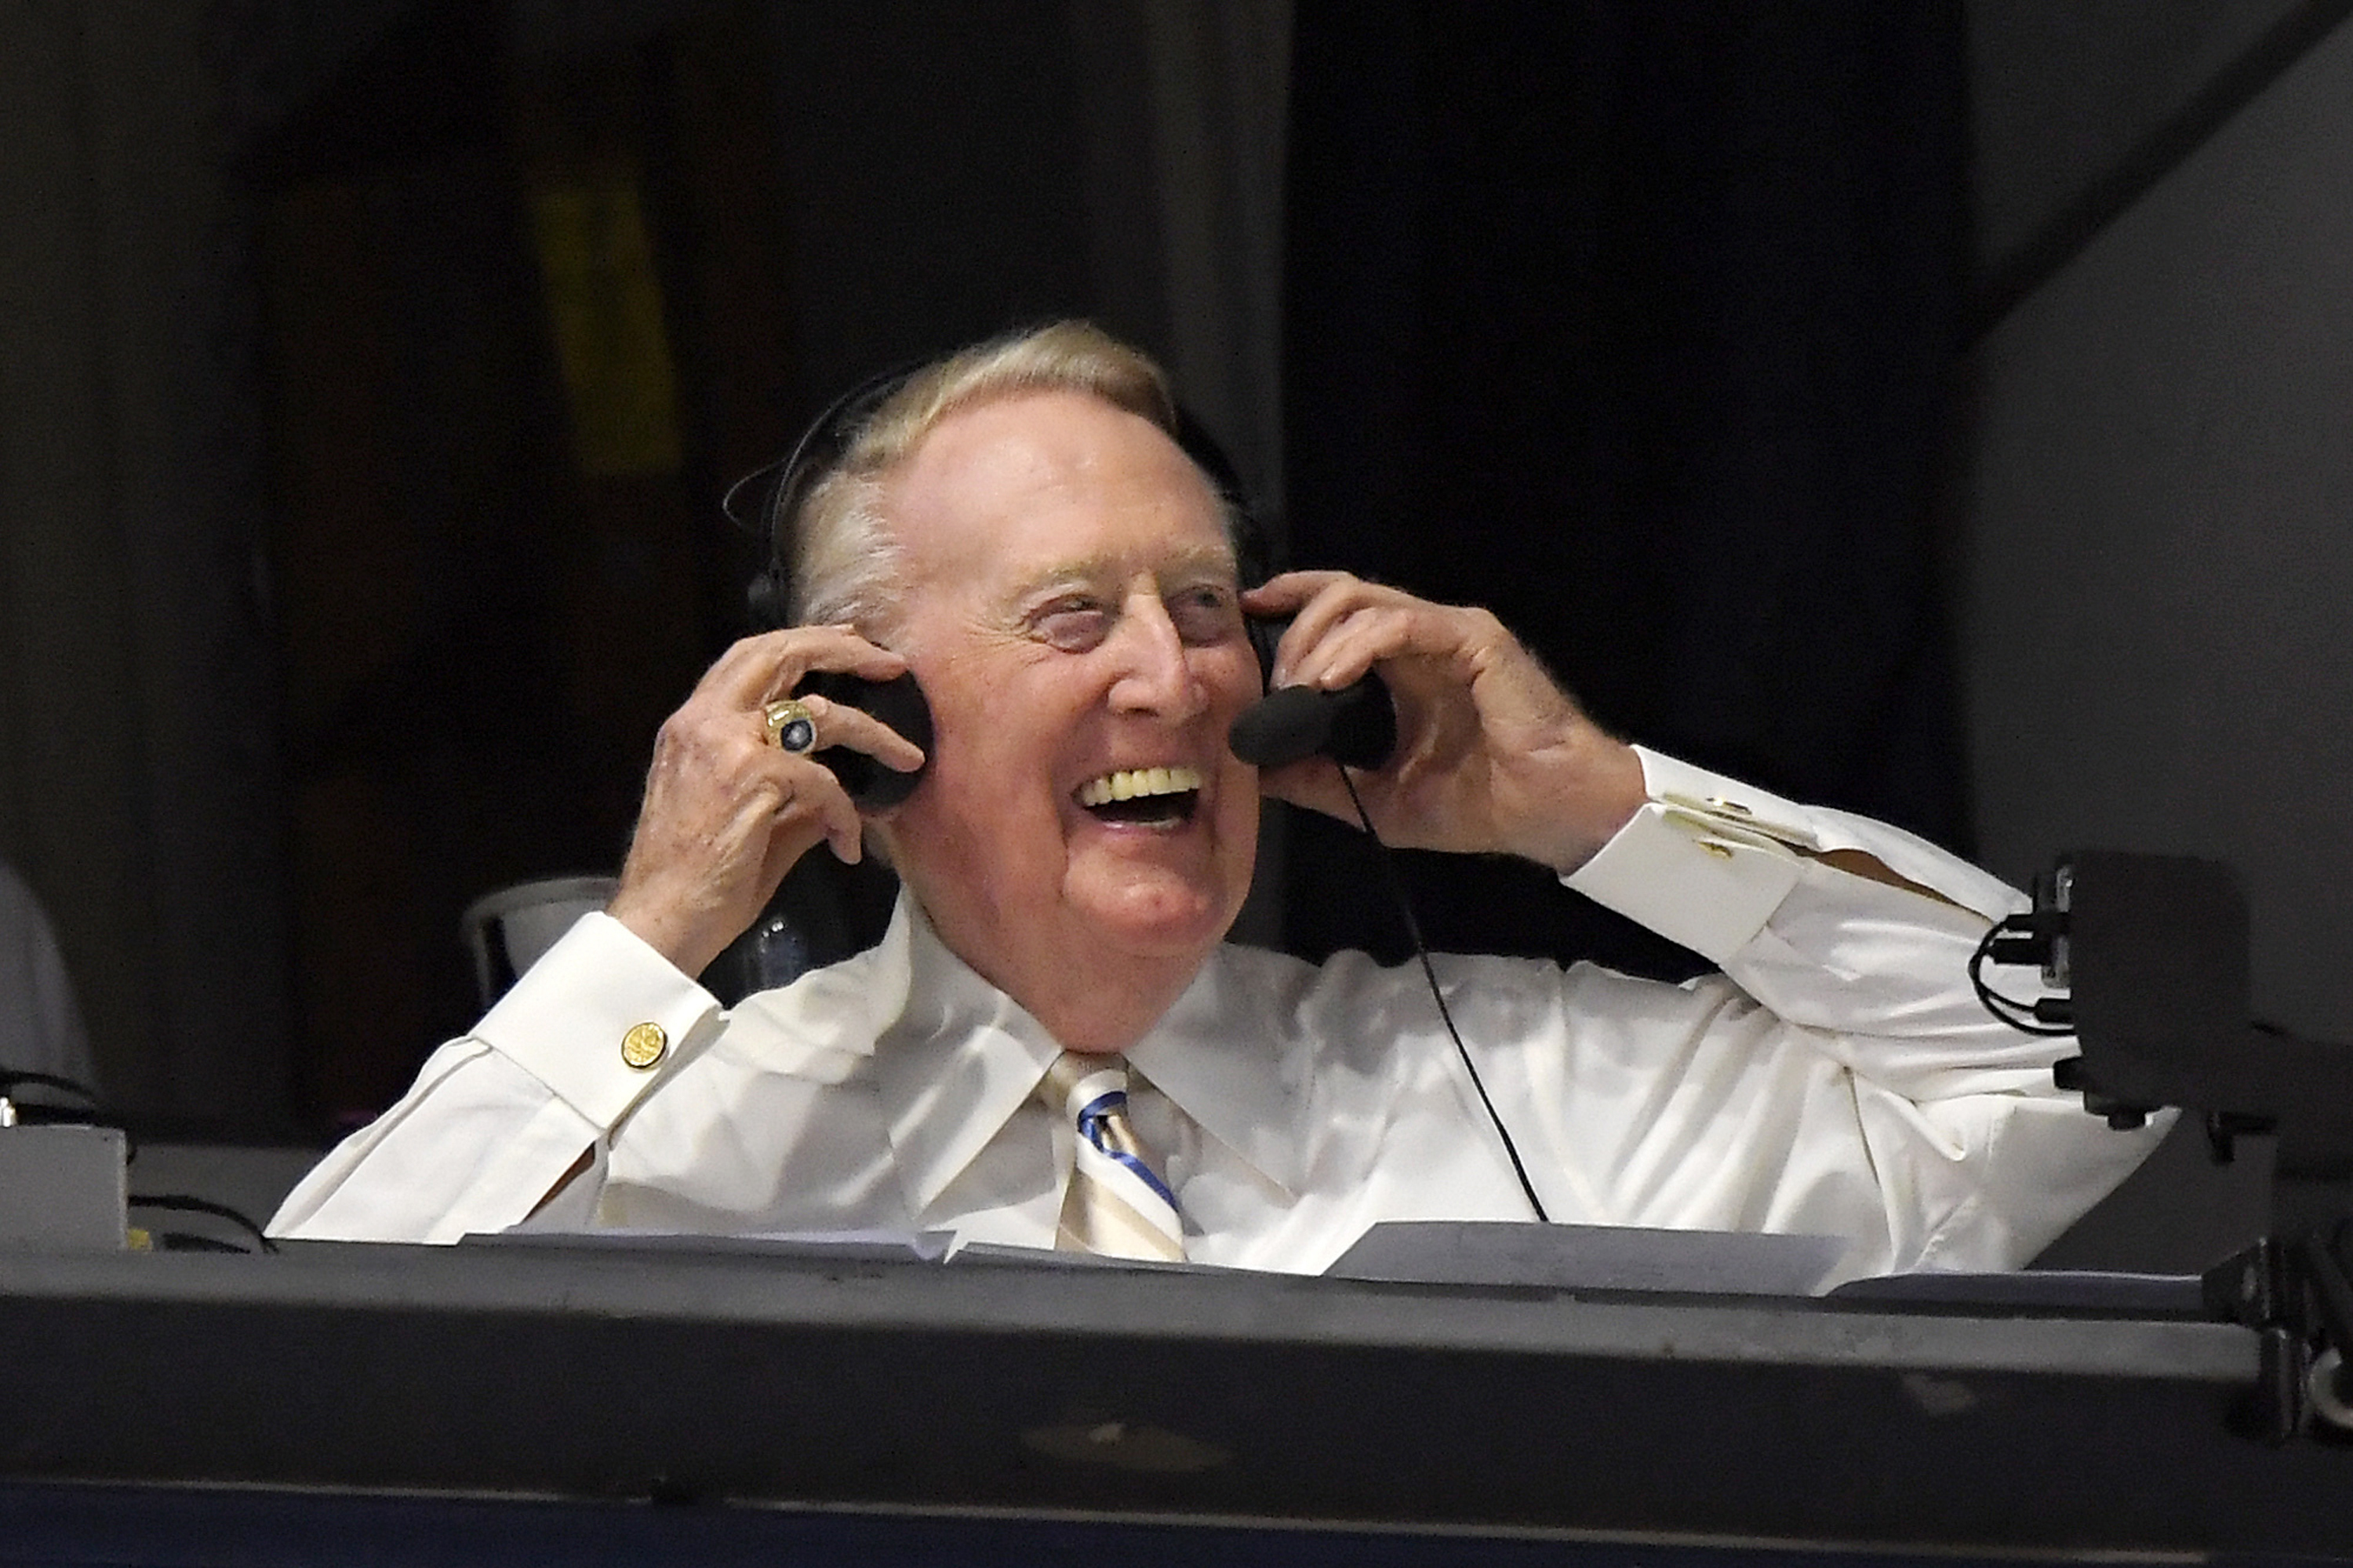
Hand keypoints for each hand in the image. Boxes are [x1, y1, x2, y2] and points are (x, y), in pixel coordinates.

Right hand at [606, 626, 926, 976]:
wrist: (661, 919)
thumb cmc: (699, 879)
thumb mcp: (748, 819)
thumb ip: (792, 793)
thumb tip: (840, 787)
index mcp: (695, 725)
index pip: (750, 657)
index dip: (804, 641)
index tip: (850, 640)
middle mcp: (704, 721)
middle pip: (781, 655)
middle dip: (844, 650)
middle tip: (891, 663)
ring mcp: (725, 745)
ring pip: (819, 713)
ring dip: (874, 733)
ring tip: (909, 756)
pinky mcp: (750, 778)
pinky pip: (823, 780)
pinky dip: (845, 812)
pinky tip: (848, 846)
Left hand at [1243, 573, 1644, 872]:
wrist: (1550, 814)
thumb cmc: (1482, 805)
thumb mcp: (1380, 798)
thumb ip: (1321, 780)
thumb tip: (1257, 771)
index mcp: (1404, 667)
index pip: (1338, 609)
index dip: (1290, 602)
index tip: (1245, 615)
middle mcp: (1424, 639)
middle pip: (1341, 594)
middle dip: (1293, 629)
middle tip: (1270, 683)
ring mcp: (1450, 633)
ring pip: (1364, 601)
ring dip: (1317, 641)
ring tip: (1296, 688)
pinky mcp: (1474, 640)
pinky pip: (1400, 624)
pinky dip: (1356, 646)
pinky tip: (1330, 679)